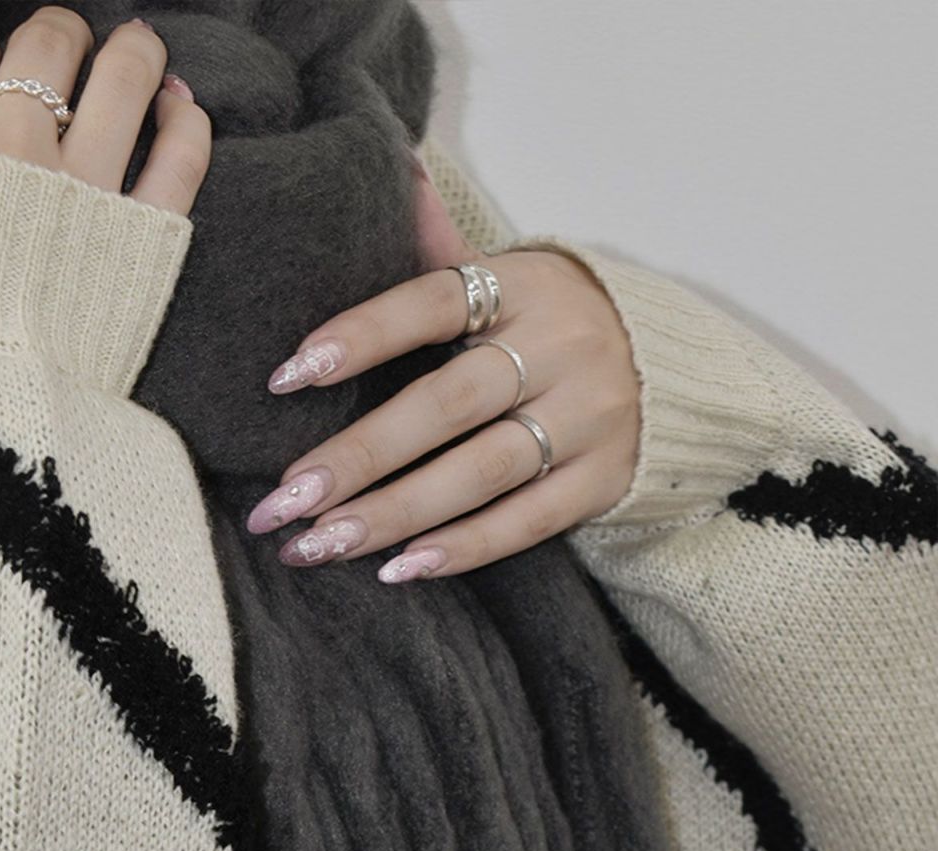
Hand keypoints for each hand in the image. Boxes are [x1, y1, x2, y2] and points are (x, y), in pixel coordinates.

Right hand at [0, 5, 210, 215]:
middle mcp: (7, 157)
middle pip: (42, 54)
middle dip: (56, 35)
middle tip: (69, 42)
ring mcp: (80, 195)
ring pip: (119, 80)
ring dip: (133, 51)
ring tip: (139, 48)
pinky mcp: (141, 241)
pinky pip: (179, 156)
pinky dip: (186, 118)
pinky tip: (181, 104)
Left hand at [247, 152, 640, 580]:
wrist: (676, 367)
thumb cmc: (557, 321)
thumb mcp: (513, 274)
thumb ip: (446, 250)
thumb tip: (395, 173)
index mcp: (523, 285)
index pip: (431, 304)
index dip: (359, 337)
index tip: (285, 378)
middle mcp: (559, 348)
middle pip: (446, 405)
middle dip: (358, 456)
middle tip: (284, 500)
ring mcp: (587, 419)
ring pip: (479, 472)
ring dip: (394, 513)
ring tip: (319, 544)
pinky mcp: (602, 481)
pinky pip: (526, 521)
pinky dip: (461, 547)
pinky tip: (397, 568)